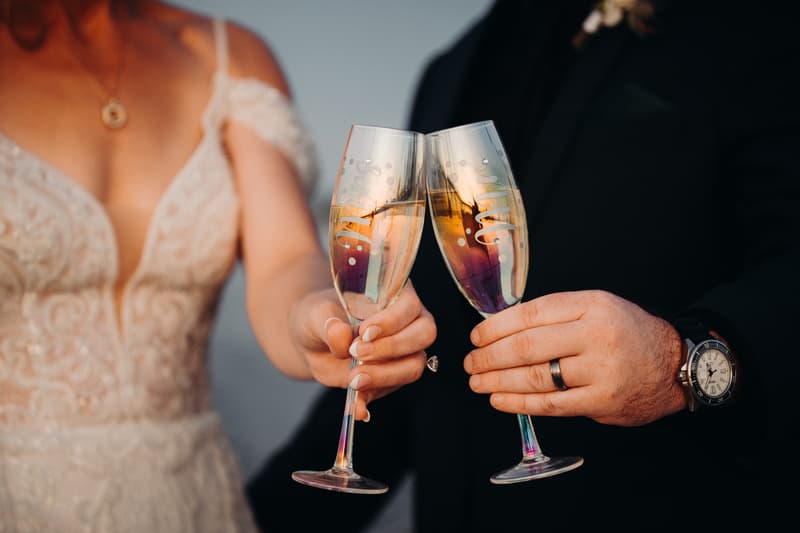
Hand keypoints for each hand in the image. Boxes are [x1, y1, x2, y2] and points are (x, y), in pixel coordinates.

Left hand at [290, 280, 435, 420]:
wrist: (313, 342)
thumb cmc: (319, 316)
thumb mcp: (315, 314)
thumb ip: (327, 323)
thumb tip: (341, 334)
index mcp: (394, 294)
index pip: (408, 306)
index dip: (392, 321)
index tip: (364, 332)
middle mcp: (408, 321)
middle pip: (423, 334)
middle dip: (392, 348)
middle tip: (358, 354)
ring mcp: (404, 351)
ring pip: (414, 366)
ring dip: (385, 376)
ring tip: (353, 379)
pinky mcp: (392, 376)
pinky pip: (390, 390)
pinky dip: (371, 399)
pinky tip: (356, 406)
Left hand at [463, 290, 685, 425]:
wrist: (675, 364)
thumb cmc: (628, 333)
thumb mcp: (597, 307)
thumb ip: (557, 314)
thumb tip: (503, 328)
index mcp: (590, 305)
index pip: (531, 314)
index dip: (496, 327)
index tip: (476, 336)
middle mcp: (595, 335)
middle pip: (527, 347)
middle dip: (490, 356)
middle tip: (470, 362)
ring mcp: (599, 370)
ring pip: (535, 377)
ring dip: (498, 381)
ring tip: (478, 382)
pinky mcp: (601, 401)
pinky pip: (551, 404)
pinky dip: (520, 403)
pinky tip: (499, 400)